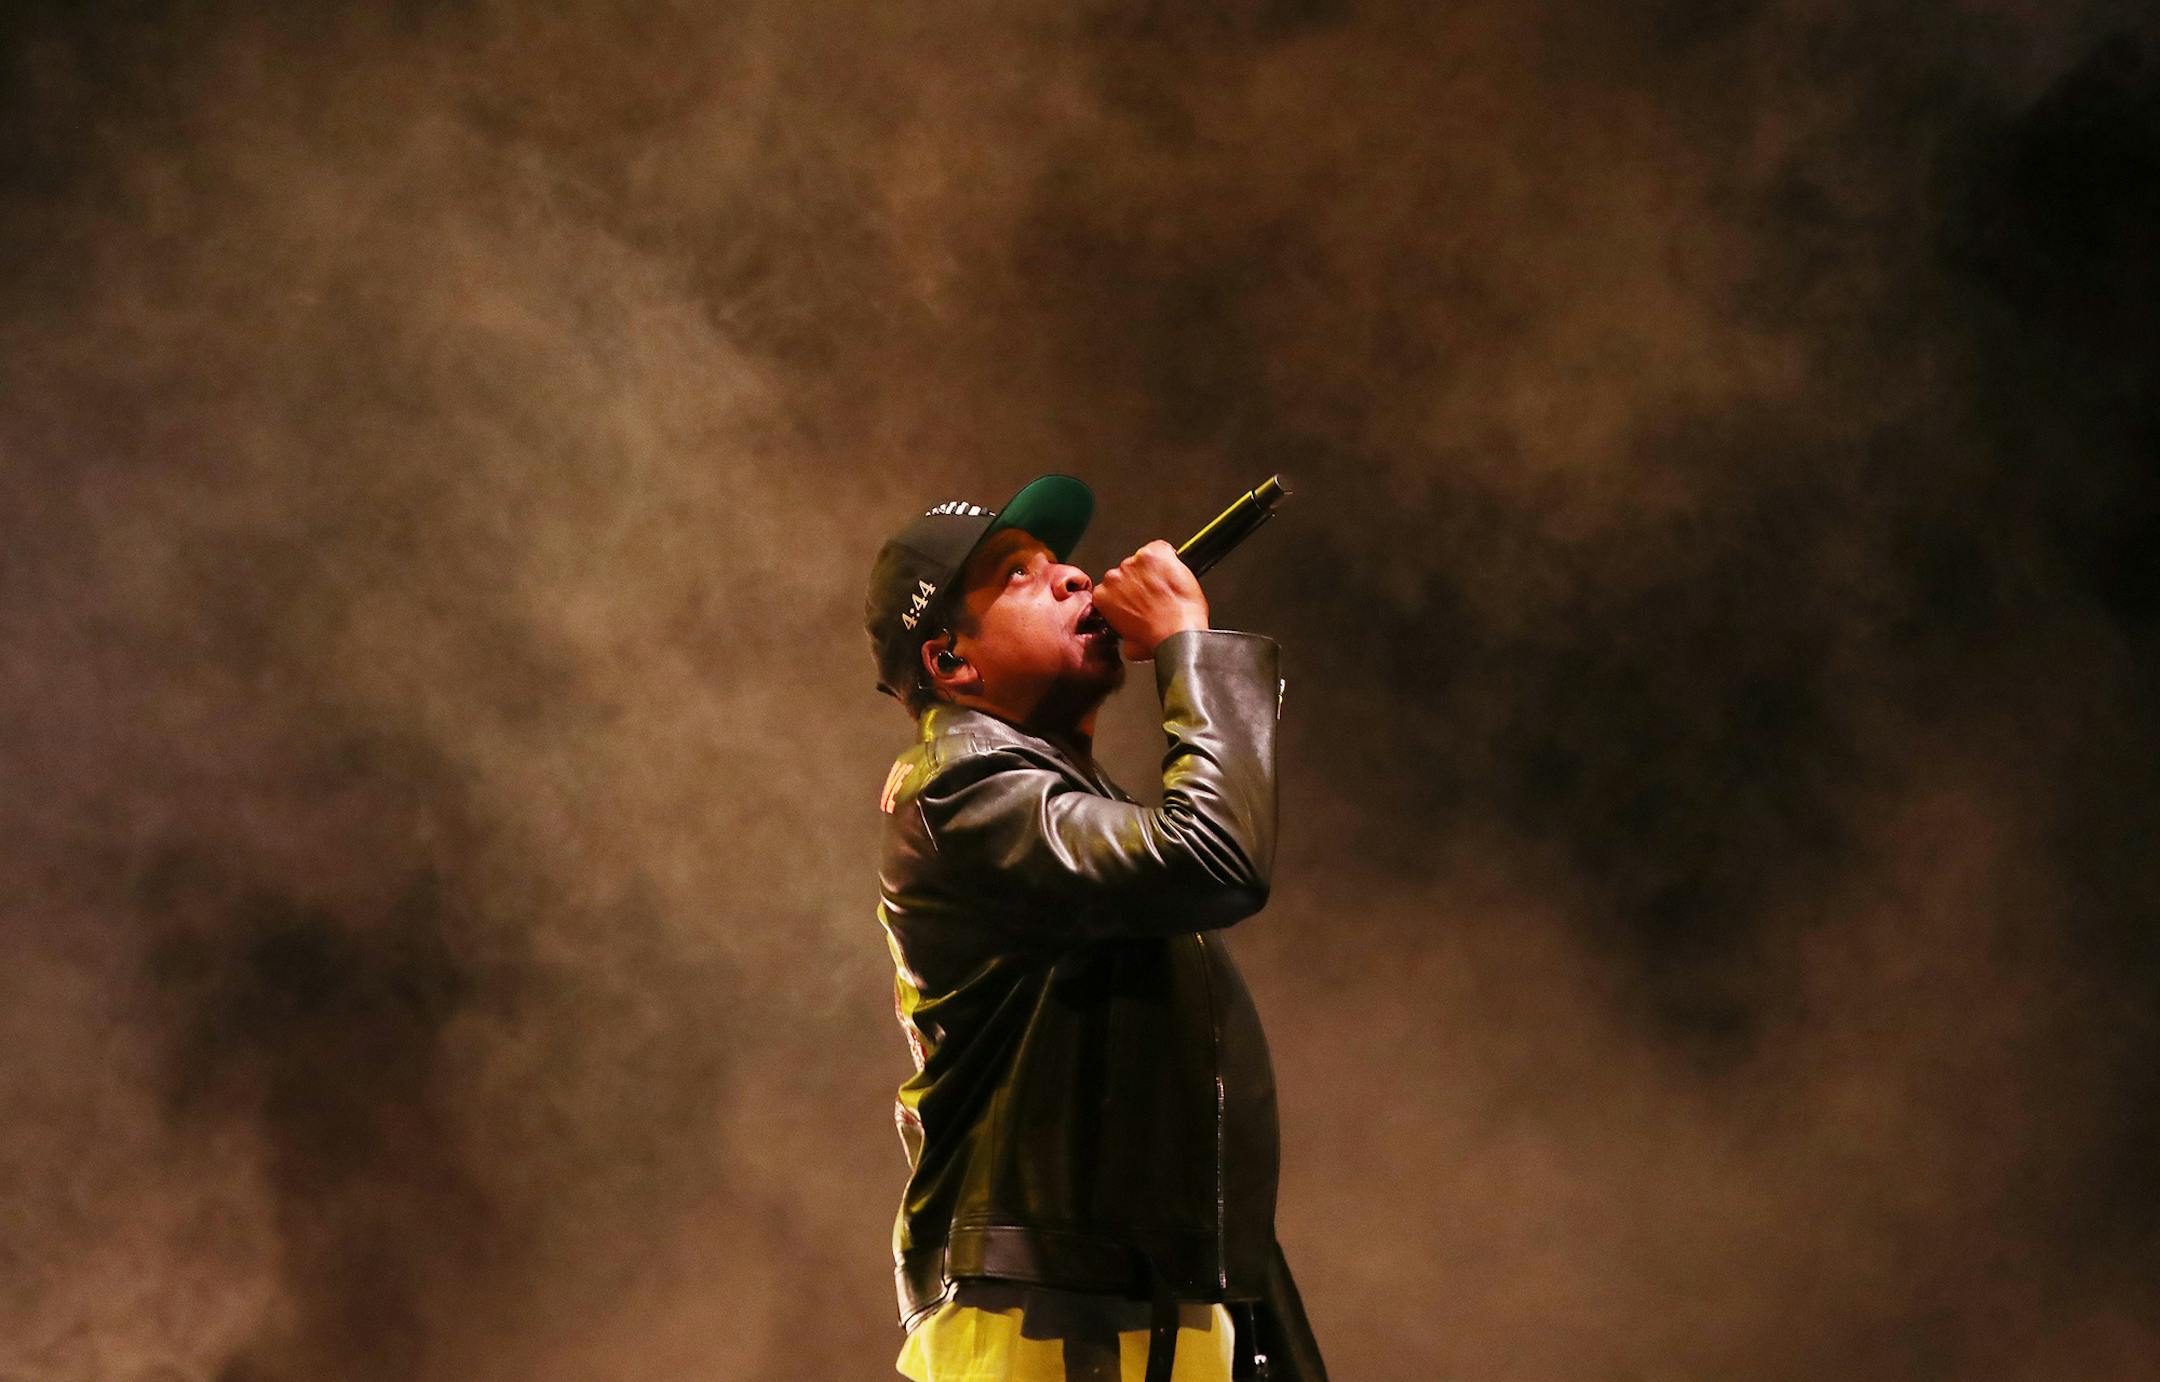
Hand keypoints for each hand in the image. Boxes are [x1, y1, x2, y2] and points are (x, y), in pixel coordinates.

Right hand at [1091, 540, 1208, 660]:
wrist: (1178, 635)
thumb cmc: (1156, 640)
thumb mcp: (1129, 645)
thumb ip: (1122, 631)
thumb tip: (1128, 633)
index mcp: (1102, 596)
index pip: (1112, 586)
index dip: (1127, 592)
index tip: (1137, 599)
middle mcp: (1114, 577)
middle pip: (1126, 572)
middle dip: (1139, 581)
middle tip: (1156, 596)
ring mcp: (1134, 563)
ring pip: (1142, 560)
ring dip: (1153, 570)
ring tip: (1167, 588)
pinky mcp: (1155, 553)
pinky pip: (1160, 549)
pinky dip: (1168, 557)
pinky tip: (1173, 573)